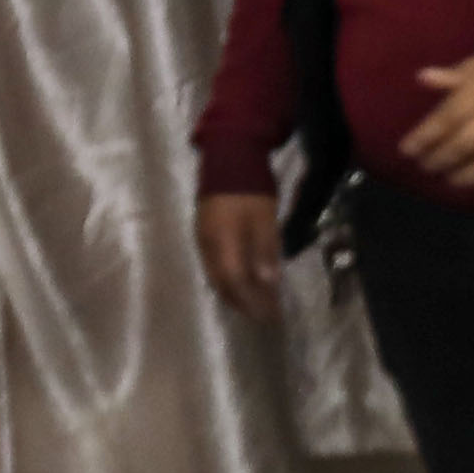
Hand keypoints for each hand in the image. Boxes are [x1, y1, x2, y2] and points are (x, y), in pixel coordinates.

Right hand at [197, 192, 284, 321]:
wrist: (228, 156)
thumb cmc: (250, 189)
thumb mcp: (264, 219)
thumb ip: (265, 252)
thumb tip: (268, 284)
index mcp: (223, 243)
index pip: (236, 283)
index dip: (253, 302)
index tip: (271, 316)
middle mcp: (207, 246)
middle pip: (223, 285)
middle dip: (243, 303)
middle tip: (264, 315)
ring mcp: (202, 240)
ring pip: (216, 277)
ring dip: (235, 294)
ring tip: (254, 303)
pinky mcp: (203, 233)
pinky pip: (214, 266)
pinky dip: (228, 279)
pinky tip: (241, 281)